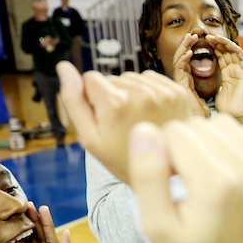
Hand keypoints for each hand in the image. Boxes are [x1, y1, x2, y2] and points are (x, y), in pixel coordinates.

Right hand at [57, 61, 203, 181]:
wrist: (167, 174)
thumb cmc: (123, 158)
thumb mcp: (90, 138)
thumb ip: (73, 101)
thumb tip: (63, 67)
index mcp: (116, 104)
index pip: (90, 78)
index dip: (92, 98)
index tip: (103, 118)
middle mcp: (141, 93)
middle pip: (113, 78)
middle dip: (112, 96)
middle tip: (122, 124)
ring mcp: (163, 92)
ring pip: (132, 78)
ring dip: (131, 93)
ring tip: (137, 120)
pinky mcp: (178, 92)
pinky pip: (152, 79)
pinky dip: (148, 91)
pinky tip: (151, 114)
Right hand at [127, 116, 242, 242]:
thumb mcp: (156, 226)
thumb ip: (147, 175)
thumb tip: (144, 129)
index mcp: (216, 183)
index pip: (175, 131)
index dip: (160, 152)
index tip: (165, 182)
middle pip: (198, 125)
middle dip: (181, 145)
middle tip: (181, 181)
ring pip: (221, 124)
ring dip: (204, 141)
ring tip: (199, 174)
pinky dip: (226, 144)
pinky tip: (218, 170)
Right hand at [169, 33, 213, 115]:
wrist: (196, 124)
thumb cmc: (199, 115)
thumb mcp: (204, 100)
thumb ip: (204, 93)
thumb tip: (209, 90)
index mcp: (187, 81)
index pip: (187, 61)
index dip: (191, 50)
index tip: (198, 42)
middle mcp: (181, 79)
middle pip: (181, 57)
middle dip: (186, 44)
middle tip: (193, 34)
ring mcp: (179, 81)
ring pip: (178, 59)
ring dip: (184, 47)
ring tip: (190, 37)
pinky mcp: (178, 84)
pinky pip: (179, 68)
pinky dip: (183, 59)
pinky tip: (189, 52)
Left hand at [210, 35, 242, 129]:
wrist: (237, 115)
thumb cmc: (228, 107)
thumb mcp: (217, 91)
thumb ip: (214, 84)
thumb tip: (203, 82)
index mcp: (228, 75)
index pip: (221, 57)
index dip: (213, 49)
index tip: (203, 43)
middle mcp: (236, 71)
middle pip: (227, 52)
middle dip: (217, 43)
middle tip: (206, 36)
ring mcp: (241, 71)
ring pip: (234, 52)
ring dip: (224, 43)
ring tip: (214, 37)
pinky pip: (242, 57)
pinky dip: (234, 48)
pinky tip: (225, 43)